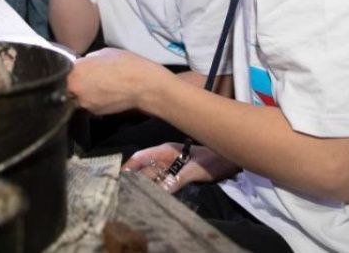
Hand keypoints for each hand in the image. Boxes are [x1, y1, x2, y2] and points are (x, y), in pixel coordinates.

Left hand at [67, 48, 170, 114]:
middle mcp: (75, 91)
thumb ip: (87, 60)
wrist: (144, 86)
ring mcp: (84, 104)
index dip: (62, 70)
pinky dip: (91, 99)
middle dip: (69, 83)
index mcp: (74, 72)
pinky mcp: (94, 114)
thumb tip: (82, 65)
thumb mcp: (102, 53)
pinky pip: (87, 104)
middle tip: (80, 77)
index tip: (67, 68)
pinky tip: (102, 93)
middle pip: (64, 88)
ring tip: (94, 85)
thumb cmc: (125, 64)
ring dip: (80, 92)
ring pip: (74, 98)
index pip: (58, 72)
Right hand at [124, 143, 238, 193]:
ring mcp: (170, 167)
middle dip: (133, 179)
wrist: (230, 161)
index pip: (141, 156)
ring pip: (152, 176)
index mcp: (165, 151)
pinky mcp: (177, 175)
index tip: (118, 177)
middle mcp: (165, 158)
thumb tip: (162, 190)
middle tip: (122, 192)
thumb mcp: (197, 169)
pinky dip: (155, 189)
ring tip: (132, 197)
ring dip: (144, 185)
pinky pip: (162, 183)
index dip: (128, 166)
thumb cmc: (214, 160)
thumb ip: (179, 179)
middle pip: (144, 168)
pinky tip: (151, 198)